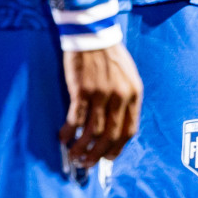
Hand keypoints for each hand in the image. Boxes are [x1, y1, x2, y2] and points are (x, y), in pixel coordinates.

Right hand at [60, 43, 142, 167]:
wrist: (94, 34)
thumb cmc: (110, 55)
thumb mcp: (128, 76)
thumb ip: (125, 99)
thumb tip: (116, 125)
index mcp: (134, 94)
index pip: (129, 130)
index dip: (117, 148)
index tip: (107, 158)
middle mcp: (120, 97)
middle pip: (111, 136)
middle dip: (98, 154)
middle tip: (87, 163)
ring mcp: (101, 94)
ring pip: (92, 132)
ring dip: (81, 148)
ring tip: (74, 156)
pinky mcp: (82, 91)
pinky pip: (75, 120)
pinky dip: (68, 133)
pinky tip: (63, 137)